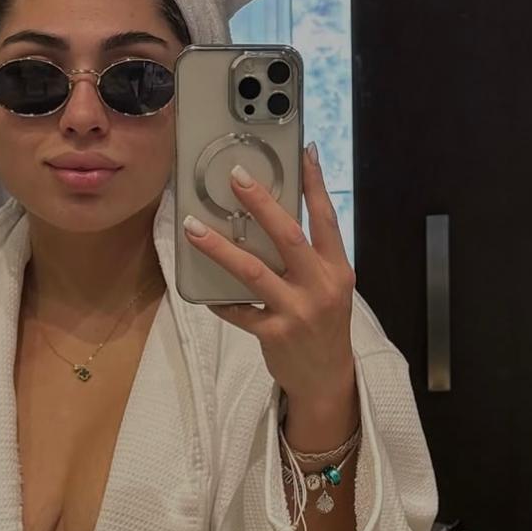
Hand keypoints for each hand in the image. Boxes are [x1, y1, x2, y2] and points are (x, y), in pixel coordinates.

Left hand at [182, 142, 356, 405]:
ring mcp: (297, 312)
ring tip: (193, 227)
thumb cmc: (324, 325)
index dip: (315, 185)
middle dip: (261, 203)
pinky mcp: (274, 334)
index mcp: (338, 270)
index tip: (305, 152)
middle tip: (236, 176)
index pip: (327, 219)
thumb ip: (310, 258)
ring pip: (253, 271)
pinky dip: (219, 300)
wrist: (327, 378)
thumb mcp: (329, 288)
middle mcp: (320, 287)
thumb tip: (275, 218)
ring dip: (219, 247)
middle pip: (288, 236)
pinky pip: (238, 311)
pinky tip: (204, 292)